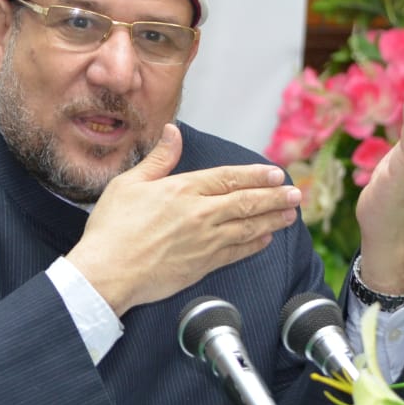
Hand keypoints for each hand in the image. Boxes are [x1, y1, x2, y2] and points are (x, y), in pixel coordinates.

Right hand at [67, 124, 301, 315]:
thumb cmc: (111, 229)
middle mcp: (200, 214)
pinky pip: (237, 252)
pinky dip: (254, 244)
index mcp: (183, 190)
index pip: (229, 178)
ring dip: (272, 220)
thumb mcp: (129, 183)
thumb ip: (158, 158)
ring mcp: (205, 242)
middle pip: (247, 202)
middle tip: (295, 194)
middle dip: (275, 197)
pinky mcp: (202, 265)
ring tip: (289, 214)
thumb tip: (173, 132)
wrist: (108, 272)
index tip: (276, 174)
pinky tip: (265, 240)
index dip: (256, 175)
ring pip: (248, 227)